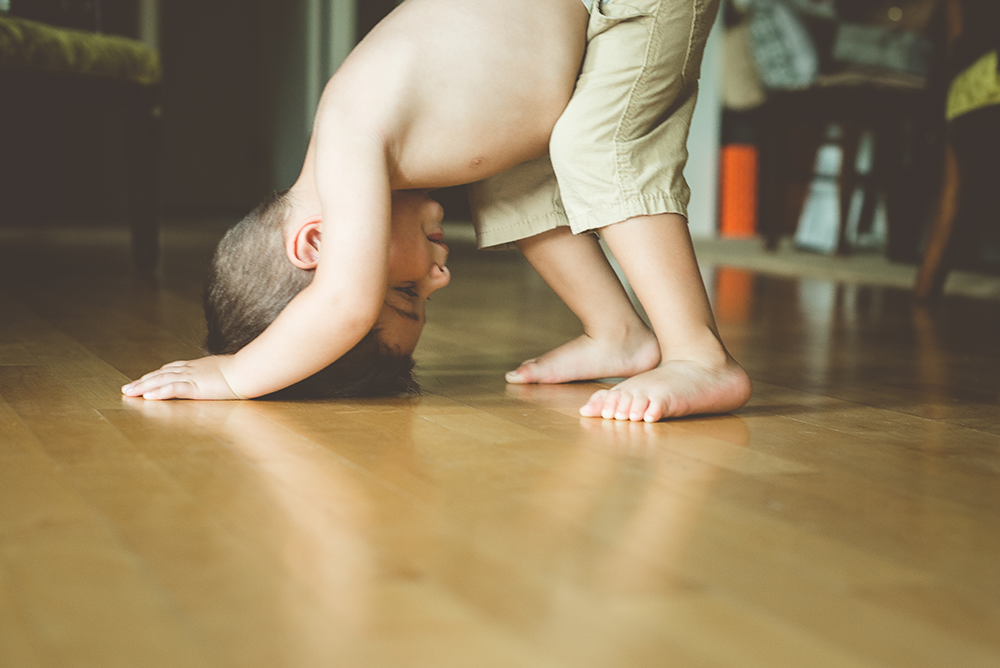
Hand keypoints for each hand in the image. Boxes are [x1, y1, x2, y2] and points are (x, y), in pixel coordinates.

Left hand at [121, 356, 243, 400]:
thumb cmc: (243, 371)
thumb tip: (220, 376)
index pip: (171, 369)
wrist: (248, 370)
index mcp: (198, 367)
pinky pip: (173, 389)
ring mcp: (192, 377)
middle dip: (143, 381)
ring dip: (143, 387)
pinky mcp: (196, 387)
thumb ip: (217, 373)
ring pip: (161, 381)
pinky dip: (159, 392)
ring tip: (129, 393)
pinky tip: (148, 397)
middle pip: (160, 374)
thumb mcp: (227, 370)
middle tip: (127, 388)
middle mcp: (191, 370)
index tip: (145, 379)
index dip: (156, 375)